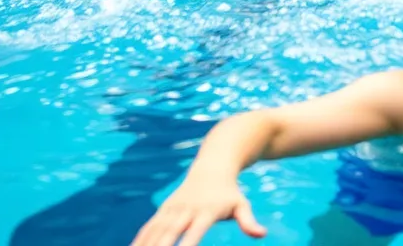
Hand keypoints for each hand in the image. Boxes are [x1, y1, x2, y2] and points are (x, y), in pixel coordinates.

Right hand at [132, 175, 264, 245]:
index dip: (187, 245)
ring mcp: (173, 207)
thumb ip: (248, 221)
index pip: (194, 232)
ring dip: (144, 245)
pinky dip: (140, 239)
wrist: (214, 165)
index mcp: (206, 210)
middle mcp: (187, 208)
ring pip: (155, 229)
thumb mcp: (242, 204)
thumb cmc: (230, 192)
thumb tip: (261, 234)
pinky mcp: (165, 208)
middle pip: (170, 231)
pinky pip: (150, 226)